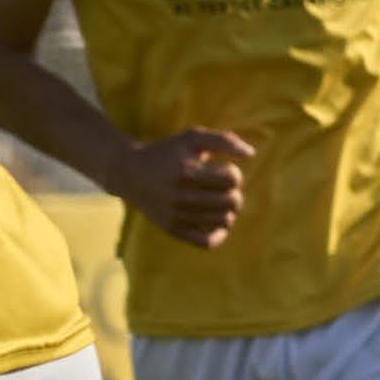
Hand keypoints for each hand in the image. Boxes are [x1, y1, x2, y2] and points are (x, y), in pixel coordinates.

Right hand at [116, 126, 255, 247]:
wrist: (128, 172)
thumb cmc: (167, 152)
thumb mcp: (192, 137)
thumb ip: (224, 140)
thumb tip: (251, 154)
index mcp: (187, 172)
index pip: (232, 178)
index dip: (233, 172)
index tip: (220, 169)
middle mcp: (181, 196)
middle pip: (232, 201)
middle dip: (234, 193)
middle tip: (222, 188)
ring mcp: (176, 215)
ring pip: (224, 221)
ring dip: (228, 210)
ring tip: (218, 202)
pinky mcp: (172, 229)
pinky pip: (206, 242)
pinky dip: (219, 235)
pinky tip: (217, 223)